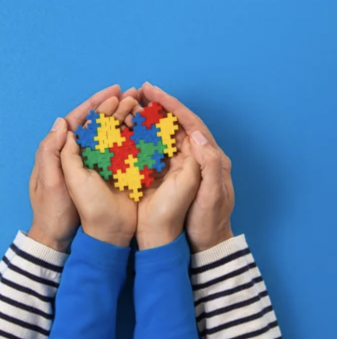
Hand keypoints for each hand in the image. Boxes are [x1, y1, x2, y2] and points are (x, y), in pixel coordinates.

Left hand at [60, 96, 139, 246]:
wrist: (77, 236)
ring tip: (142, 106)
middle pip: (99, 124)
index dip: (96, 104)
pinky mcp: (114, 173)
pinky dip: (134, 138)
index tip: (114, 91)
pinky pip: (125, 151)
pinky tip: (146, 128)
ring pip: (114, 134)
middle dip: (115, 107)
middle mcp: (84, 154)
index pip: (80, 121)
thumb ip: (54, 153)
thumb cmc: (58, 211)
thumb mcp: (53, 182)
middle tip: (134, 94)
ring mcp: (101, 163)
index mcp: (64, 152)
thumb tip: (62, 123)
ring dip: (126, 119)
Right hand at [140, 83, 233, 252]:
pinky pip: (157, 151)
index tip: (152, 91)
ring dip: (150, 120)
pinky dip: (145, 139)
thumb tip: (194, 134)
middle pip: (177, 124)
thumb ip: (208, 164)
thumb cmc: (208, 221)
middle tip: (139, 92)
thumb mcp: (212, 195)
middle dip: (159, 106)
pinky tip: (130, 132)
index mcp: (211, 156)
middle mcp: (197, 156)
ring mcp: (183, 164)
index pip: (191, 123)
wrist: (202, 243)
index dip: (172, 105)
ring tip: (131, 106)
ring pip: (165, 135)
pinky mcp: (171, 174)